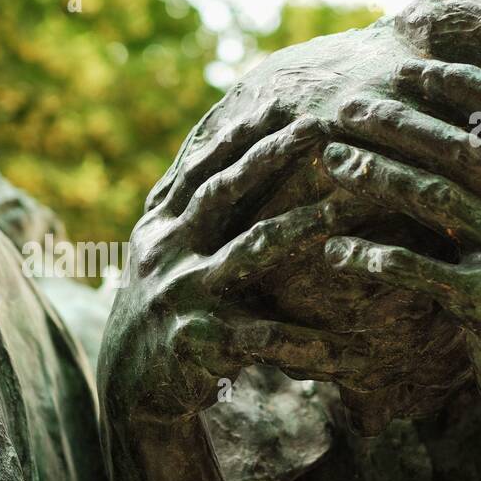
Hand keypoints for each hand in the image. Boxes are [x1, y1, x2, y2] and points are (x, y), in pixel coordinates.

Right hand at [102, 112, 392, 419]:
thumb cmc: (167, 307)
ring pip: (248, 252)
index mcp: (162, 224)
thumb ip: (189, 204)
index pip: (204, 166)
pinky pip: (263, 336)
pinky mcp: (198, 341)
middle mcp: (167, 251)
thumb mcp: (165, 251)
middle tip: (319, 124)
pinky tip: (350, 344)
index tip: (283, 98)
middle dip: (271, 156)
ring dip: (300, 227)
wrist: (131, 383)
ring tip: (345, 211)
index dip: (241, 132)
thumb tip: (222, 137)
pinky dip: (307, 340)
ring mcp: (181, 293)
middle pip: (222, 193)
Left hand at [320, 58, 480, 434]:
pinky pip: (420, 269)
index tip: (412, 71)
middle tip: (350, 107)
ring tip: (332, 162)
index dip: (466, 88)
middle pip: (470, 151)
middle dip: (404, 123)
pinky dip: (373, 255)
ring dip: (378, 175)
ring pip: (440, 200)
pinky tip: (334, 250)